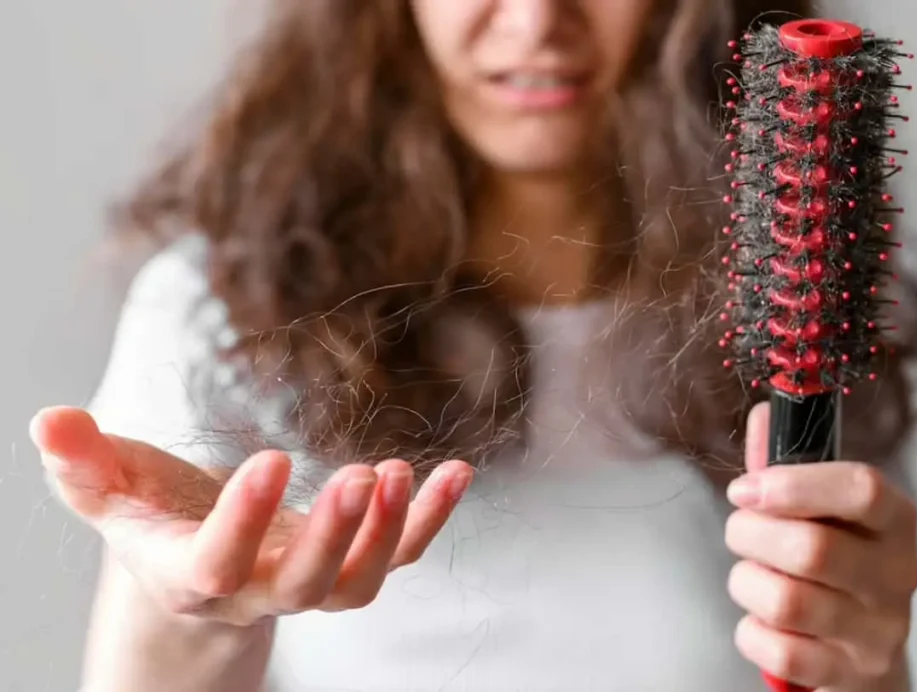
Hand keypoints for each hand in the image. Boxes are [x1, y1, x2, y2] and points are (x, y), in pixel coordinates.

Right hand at [30, 406, 472, 626]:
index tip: (271, 458)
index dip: (244, 522)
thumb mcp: (111, 492)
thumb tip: (48, 420)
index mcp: (195, 574)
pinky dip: (431, 519)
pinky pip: (401, 554)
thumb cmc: (155, 520)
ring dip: (390, 532)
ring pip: (358, 581)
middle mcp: (260, 590)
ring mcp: (313, 583)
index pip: (218, 563)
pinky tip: (457, 472)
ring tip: (403, 472)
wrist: (202, 561)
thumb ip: (83, 464)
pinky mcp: (352, 562)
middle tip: (362, 476)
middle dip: (335, 536)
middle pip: (304, 585)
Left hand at [724, 402, 916, 690]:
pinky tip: (762, 619)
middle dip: (751, 535)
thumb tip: (764, 412)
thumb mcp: (819, 510)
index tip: (745, 488)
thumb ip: (786, 463)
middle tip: (740, 530)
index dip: (794, 484)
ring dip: (747, 583)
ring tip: (752, 576)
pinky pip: (777, 650)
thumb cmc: (832, 564)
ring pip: (787, 601)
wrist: (860, 650)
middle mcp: (896, 576)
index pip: (862, 490)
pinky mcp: (849, 675)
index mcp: (894, 521)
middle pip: (812, 549)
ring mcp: (877, 632)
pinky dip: (751, 631)